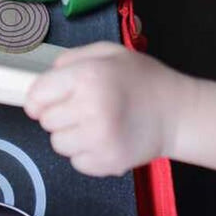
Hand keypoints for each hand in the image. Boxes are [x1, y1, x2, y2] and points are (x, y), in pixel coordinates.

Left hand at [24, 42, 193, 176]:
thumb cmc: (142, 79)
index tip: (46, 101)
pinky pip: (77, 162)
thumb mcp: (109, 53)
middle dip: (59, 114)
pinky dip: (86, 154)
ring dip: (71, 135)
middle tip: (84, 108)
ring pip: (58, 144)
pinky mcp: (107, 163)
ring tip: (96, 124)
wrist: (178, 113)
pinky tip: (105, 139)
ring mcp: (99, 139)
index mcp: (87, 76)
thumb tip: (43, 79)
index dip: (38, 99)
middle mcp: (90, 108)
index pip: (37, 95)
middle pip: (46, 121)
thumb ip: (71, 58)